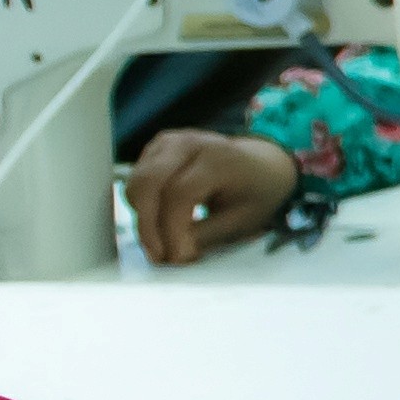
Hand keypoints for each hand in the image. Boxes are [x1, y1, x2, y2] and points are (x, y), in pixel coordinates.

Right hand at [118, 128, 303, 269]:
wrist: (262, 165)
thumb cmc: (256, 193)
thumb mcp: (241, 220)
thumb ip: (204, 235)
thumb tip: (171, 253)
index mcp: (219, 157)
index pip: (180, 194)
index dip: (172, 230)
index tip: (177, 258)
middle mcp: (190, 143)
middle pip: (148, 183)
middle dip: (147, 225)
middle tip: (158, 256)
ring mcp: (170, 142)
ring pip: (137, 182)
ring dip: (143, 217)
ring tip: (163, 241)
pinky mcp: (157, 149)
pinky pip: (137, 180)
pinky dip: (141, 205)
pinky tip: (161, 221)